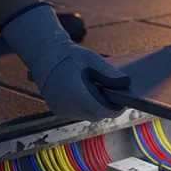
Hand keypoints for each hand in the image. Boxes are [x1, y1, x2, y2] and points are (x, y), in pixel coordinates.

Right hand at [0, 3, 130, 121]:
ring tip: (105, 97)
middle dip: (107, 109)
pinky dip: (84, 107)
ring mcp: (61, 110)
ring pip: (87, 115)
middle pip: (96, 115)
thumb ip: (110, 74)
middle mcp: (69, 107)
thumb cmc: (70, 55)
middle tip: (117, 100)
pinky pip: (77, 113)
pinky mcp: (57, 110)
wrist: (43, 54)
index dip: (116, 109)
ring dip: (95, 108)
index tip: (125, 104)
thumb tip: (127, 83)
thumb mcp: (93, 60)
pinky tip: (90, 97)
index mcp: (79, 95)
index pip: (104, 111)